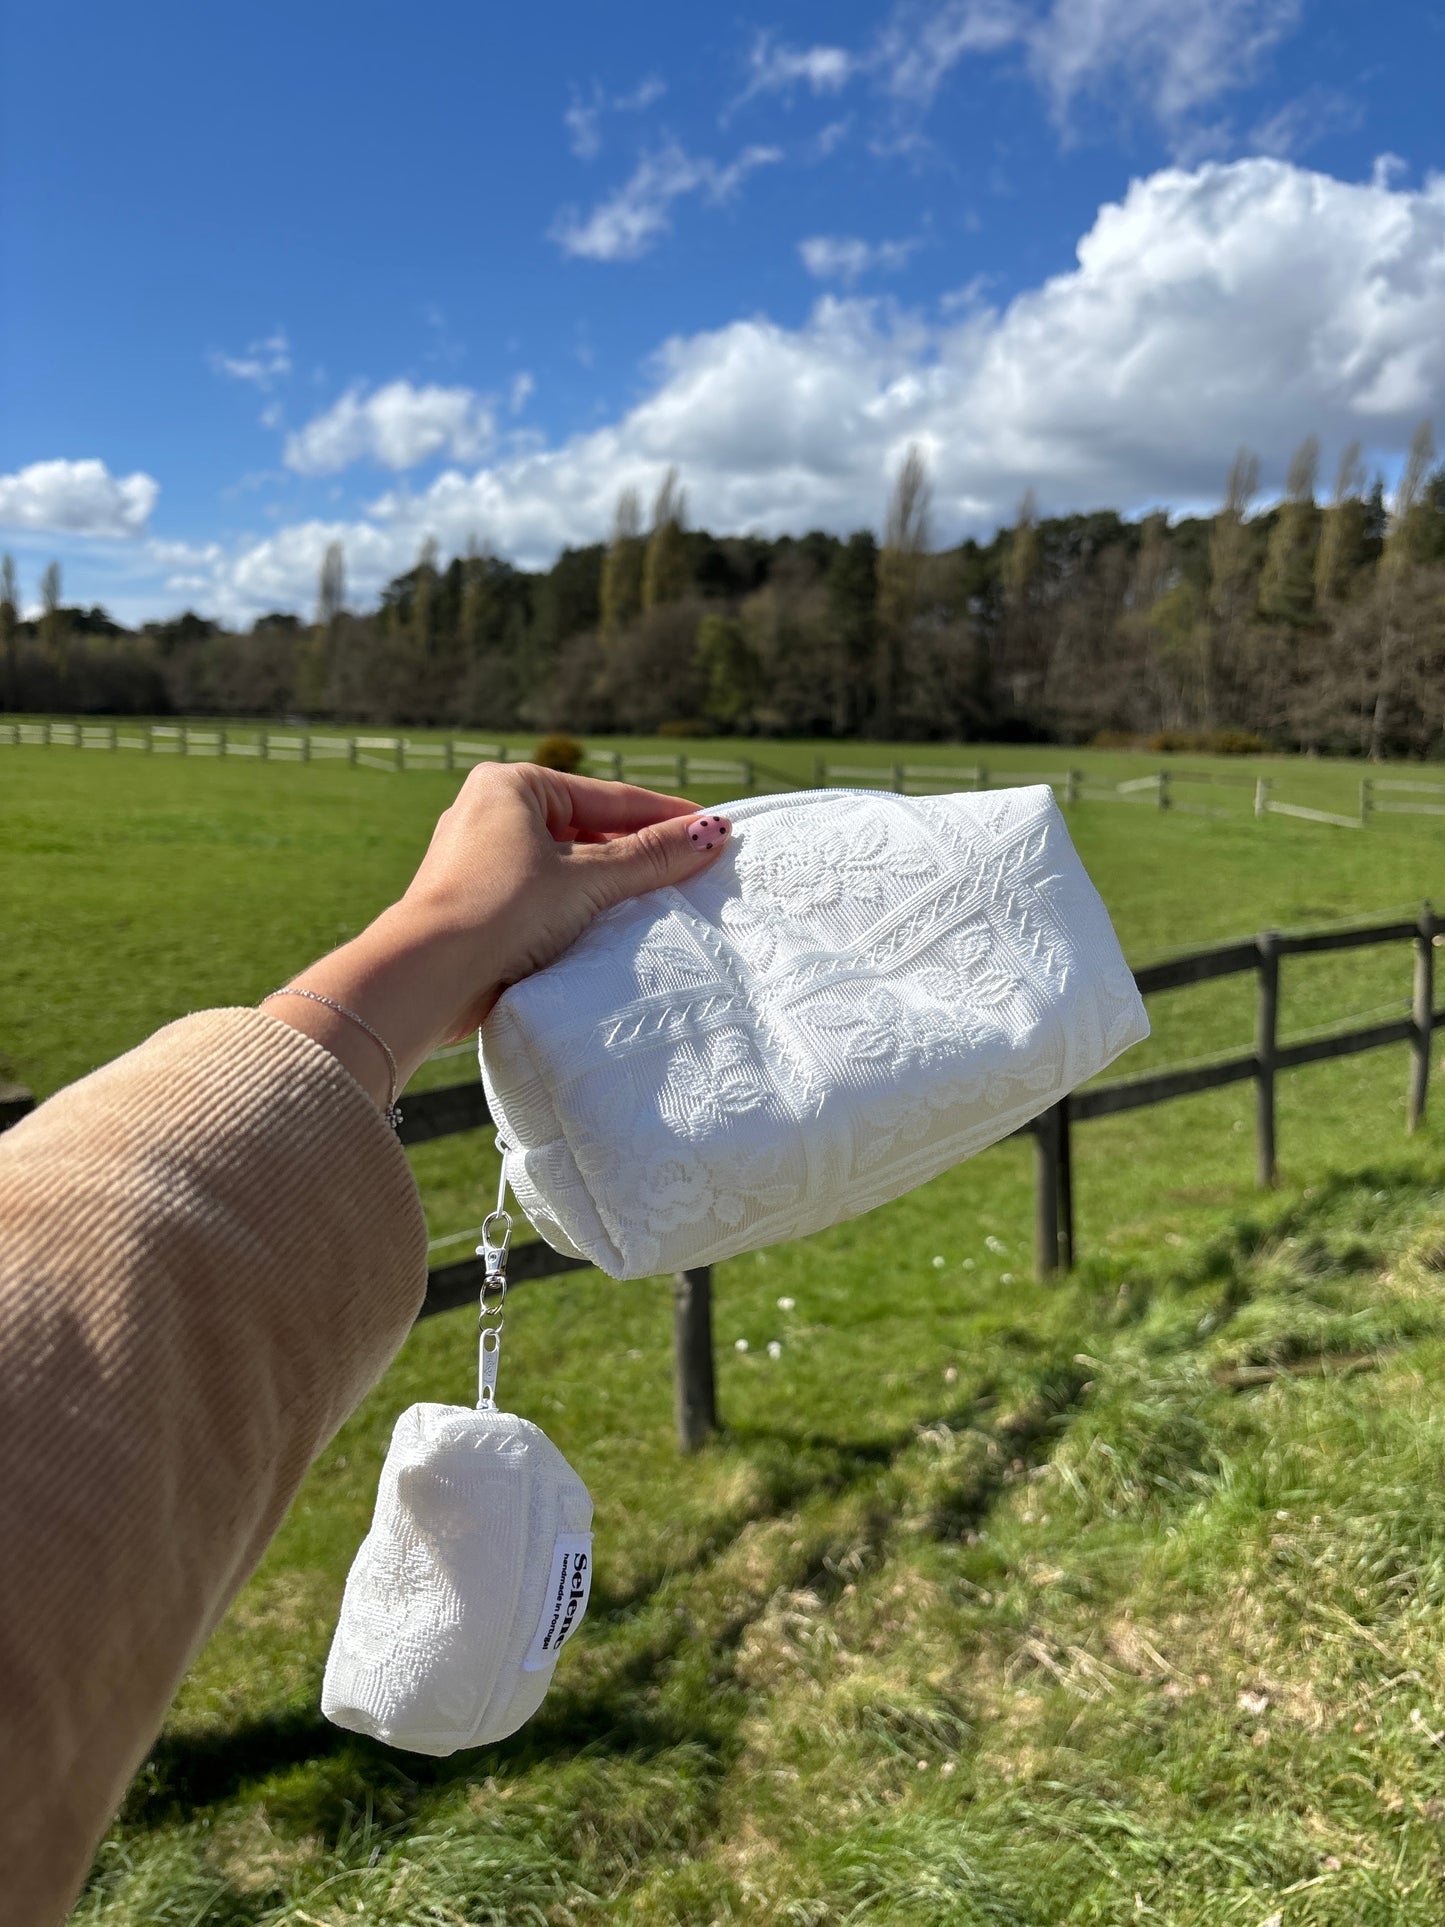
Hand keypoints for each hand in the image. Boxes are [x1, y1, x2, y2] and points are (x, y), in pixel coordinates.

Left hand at [262, 763, 730, 1111]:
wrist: (427, 975)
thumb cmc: (503, 910)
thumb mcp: (588, 880)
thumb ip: (652, 857)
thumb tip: (714, 835)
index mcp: (512, 784)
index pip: (609, 798)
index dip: (666, 816)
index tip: (715, 829)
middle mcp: (489, 812)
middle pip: (588, 830)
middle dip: (639, 853)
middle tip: (695, 869)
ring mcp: (479, 859)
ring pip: (566, 865)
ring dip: (612, 883)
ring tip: (663, 900)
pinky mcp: (476, 903)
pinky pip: (544, 894)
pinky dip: (580, 906)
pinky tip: (613, 926)